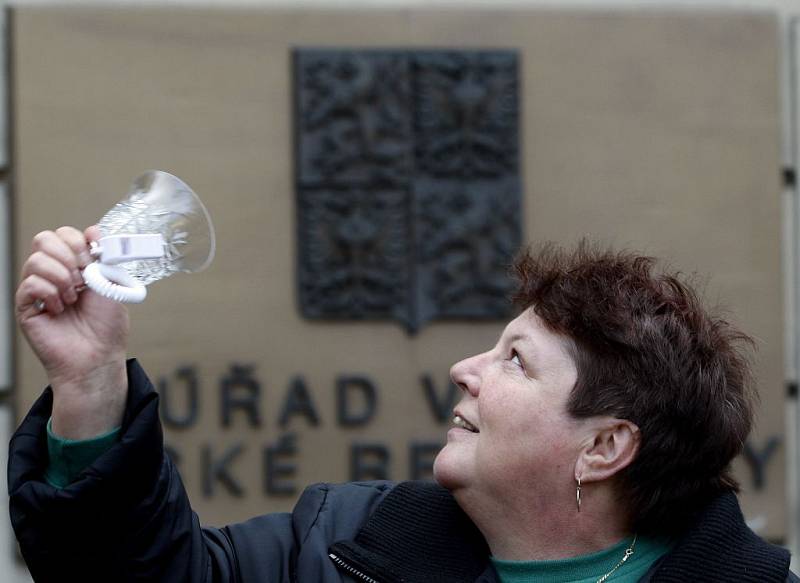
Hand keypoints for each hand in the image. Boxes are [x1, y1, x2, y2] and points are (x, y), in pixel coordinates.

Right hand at [16, 226, 128, 437]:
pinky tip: (60, 308)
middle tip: (84, 276)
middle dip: (69, 253)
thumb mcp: (113, 283)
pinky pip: (29, 284)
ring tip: (74, 297)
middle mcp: (55, 274)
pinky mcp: (26, 307)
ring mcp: (39, 290)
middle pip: (45, 239)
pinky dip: (50, 293)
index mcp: (76, 266)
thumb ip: (105, 256)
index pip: (65, 234)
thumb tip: (94, 231)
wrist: (98, 356)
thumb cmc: (107, 326)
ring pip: (36, 259)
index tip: (95, 257)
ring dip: (62, 276)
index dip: (80, 240)